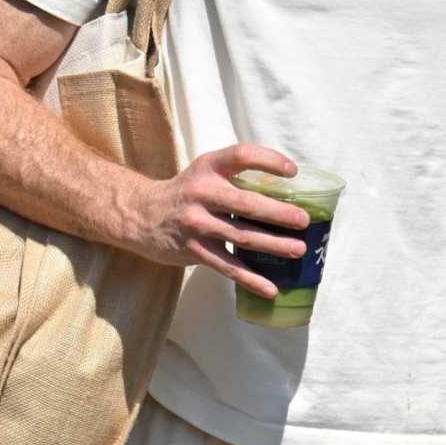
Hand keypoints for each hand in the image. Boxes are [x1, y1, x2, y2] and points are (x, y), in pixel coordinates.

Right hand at [130, 145, 308, 295]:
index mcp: (209, 167)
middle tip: (304, 220)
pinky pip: (227, 266)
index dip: (269, 161)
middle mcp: (202, 192)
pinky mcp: (194, 250)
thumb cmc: (187, 193)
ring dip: (273, 245)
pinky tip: (271, 288)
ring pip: (242, 237)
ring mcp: (197, 223)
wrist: (142, 215)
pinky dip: (251, 279)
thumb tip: (287, 192)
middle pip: (247, 203)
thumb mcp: (205, 173)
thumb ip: (236, 178)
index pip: (242, 155)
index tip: (293, 172)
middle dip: (279, 213)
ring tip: (298, 249)